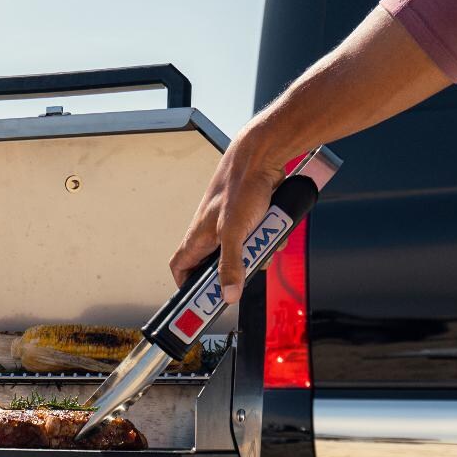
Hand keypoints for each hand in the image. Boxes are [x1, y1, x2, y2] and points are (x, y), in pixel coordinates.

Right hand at [169, 129, 285, 303]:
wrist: (262, 157)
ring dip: (255, 256)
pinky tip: (275, 235)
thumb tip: (228, 295)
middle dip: (232, 273)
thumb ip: (231, 265)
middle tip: (245, 278)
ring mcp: (229, 227)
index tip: (199, 299)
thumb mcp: (234, 233)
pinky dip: (266, 241)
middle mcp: (210, 234)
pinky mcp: (248, 219)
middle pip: (214, 266)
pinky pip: (255, 240)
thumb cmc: (239, 187)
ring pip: (239, 253)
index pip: (180, 268)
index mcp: (197, 238)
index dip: (186, 285)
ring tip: (265, 250)